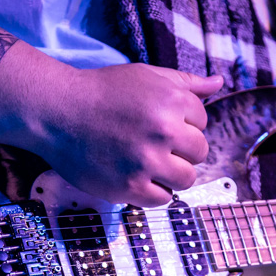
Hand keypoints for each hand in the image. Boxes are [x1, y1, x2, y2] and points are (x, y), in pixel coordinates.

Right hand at [34, 62, 222, 206]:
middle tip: (154, 144)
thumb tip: (218, 83)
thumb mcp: (146, 76)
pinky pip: (163, 199)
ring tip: (149, 163)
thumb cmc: (102, 91)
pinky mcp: (129, 186)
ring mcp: (147, 161)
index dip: (183, 123)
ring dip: (172, 173)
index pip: (202, 121)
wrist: (56, 111)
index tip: (159, 123)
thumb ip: (185, 83)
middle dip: (181, 149)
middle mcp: (163, 130)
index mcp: (172, 100)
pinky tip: (137, 177)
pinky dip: (154, 191)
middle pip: (199, 152)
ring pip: (186, 179)